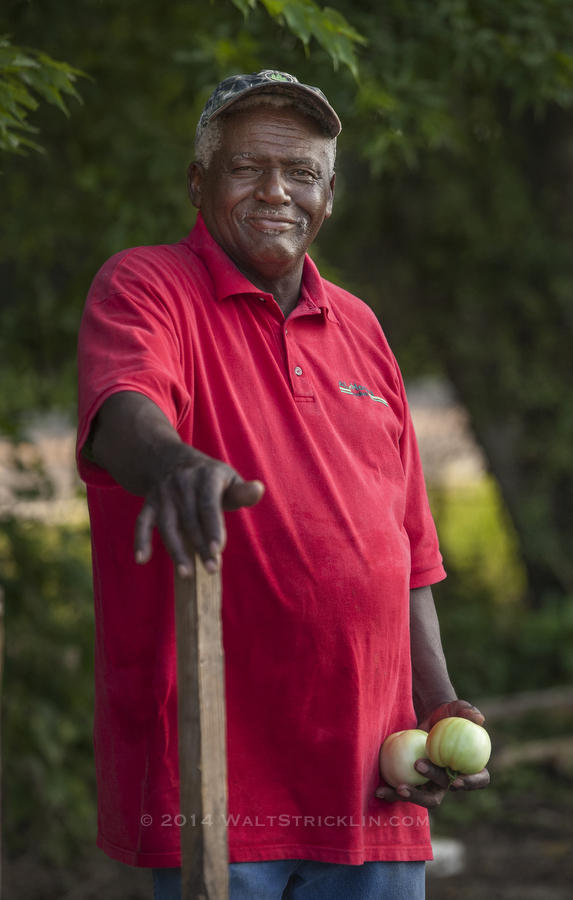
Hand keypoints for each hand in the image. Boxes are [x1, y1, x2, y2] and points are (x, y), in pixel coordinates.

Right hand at [134, 447, 263, 575]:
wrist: (172, 459)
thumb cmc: (210, 477)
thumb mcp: (229, 478)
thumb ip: (242, 491)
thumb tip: (258, 490)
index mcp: (206, 476)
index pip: (208, 505)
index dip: (213, 528)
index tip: (218, 551)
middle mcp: (182, 483)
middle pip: (190, 520)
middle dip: (200, 546)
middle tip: (212, 569)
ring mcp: (163, 493)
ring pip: (167, 525)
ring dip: (175, 550)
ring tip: (186, 574)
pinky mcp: (149, 502)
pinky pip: (143, 522)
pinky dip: (141, 540)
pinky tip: (142, 560)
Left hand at [375, 699, 489, 808]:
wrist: (428, 718)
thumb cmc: (448, 714)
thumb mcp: (458, 708)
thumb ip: (468, 712)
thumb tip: (480, 719)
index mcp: (470, 768)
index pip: (478, 780)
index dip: (470, 784)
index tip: (456, 780)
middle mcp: (451, 781)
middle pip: (444, 792)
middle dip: (432, 785)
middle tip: (419, 766)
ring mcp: (431, 785)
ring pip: (422, 797)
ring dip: (411, 795)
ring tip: (398, 788)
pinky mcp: (414, 783)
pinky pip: (404, 791)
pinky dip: (391, 792)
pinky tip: (379, 790)